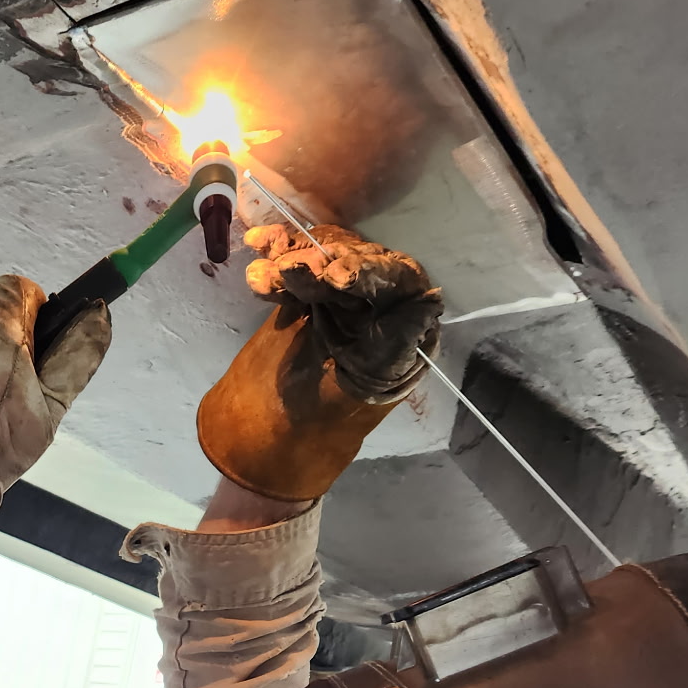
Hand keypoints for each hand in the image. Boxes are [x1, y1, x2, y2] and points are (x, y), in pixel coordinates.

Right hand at [197, 224, 442, 502]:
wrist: (267, 440)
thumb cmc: (322, 422)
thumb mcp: (365, 384)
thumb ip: (396, 341)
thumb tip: (429, 301)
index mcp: (400, 326)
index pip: (395, 279)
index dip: (366, 270)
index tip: (333, 276)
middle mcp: (374, 304)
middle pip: (355, 259)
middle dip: (321, 260)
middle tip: (288, 270)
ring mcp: (336, 297)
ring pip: (321, 255)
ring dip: (291, 255)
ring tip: (266, 275)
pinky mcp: (304, 296)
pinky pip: (294, 264)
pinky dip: (275, 255)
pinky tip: (257, 247)